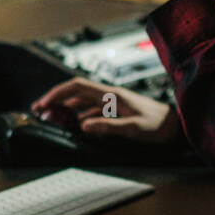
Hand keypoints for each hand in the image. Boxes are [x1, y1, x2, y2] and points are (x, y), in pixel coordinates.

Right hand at [30, 77, 180, 143]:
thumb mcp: (134, 128)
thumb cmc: (160, 125)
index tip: (43, 103)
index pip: (78, 86)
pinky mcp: (116, 111)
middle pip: (76, 92)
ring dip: (65, 108)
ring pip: (82, 102)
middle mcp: (110, 95)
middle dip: (56, 99)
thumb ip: (109, 126)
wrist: (176, 125)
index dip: (58, 93)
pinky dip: (78, 116)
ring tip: (50, 117)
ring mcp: (112, 103)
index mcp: (112, 94)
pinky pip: (92, 110)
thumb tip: (84, 125)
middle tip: (38, 110)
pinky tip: (73, 124)